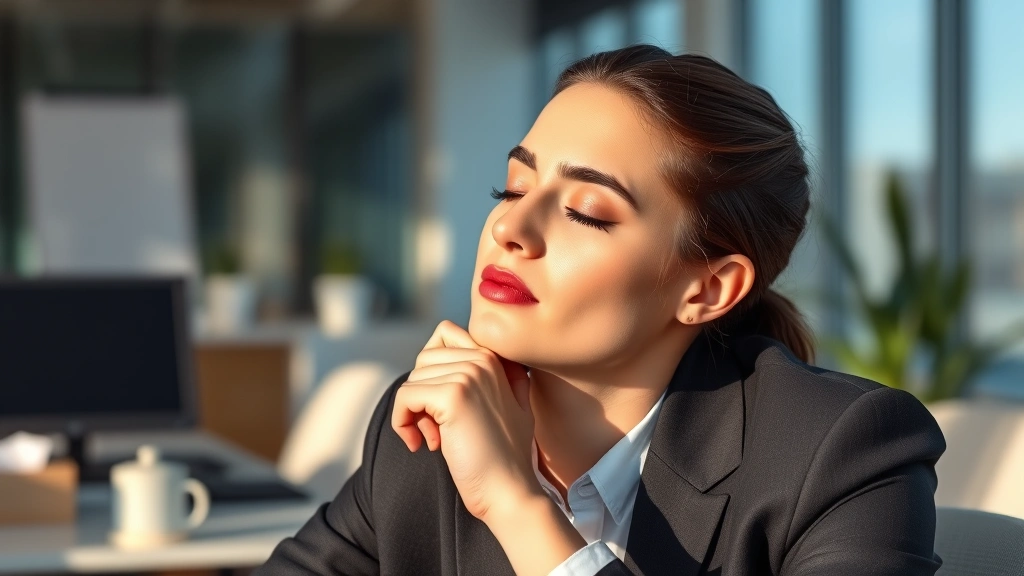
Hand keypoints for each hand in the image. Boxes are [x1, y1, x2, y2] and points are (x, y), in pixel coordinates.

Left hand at [392, 320, 539, 524]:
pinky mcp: (453, 396)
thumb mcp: (513, 405)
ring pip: (412, 379)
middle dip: (422, 394)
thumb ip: (500, 376)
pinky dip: (402, 423)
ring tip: (436, 439)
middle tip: (436, 428)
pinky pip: (404, 397)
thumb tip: (473, 351)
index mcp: (495, 358)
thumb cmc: (506, 457)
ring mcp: (469, 375)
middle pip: (423, 360)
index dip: (432, 370)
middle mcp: (483, 359)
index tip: (441, 404)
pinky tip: (422, 445)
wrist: (510, 491)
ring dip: (413, 413)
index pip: (443, 334)